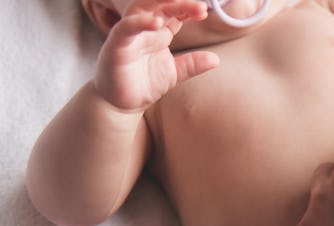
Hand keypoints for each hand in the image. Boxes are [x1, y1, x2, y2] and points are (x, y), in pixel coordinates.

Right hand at [94, 0, 218, 111]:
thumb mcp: (174, 74)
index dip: (188, 9)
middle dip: (179, 3)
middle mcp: (144, 30)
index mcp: (158, 34)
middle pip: (160, 6)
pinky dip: (139, 23)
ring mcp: (129, 35)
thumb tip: (216, 59)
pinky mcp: (115, 46)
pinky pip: (125, 29)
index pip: (174, 13)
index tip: (204, 11)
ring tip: (178, 2)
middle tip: (200, 6)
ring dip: (158, 3)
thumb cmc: (144, 85)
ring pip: (141, 10)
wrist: (121, 105)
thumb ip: (192, 65)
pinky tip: (156, 23)